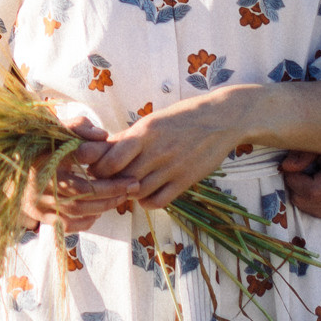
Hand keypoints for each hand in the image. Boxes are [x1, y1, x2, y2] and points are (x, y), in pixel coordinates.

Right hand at [18, 108, 132, 232]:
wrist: (7, 162)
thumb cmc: (37, 142)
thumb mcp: (54, 128)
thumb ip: (78, 126)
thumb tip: (103, 136)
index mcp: (45, 165)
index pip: (83, 182)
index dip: (109, 183)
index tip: (129, 177)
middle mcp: (40, 188)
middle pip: (83, 200)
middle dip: (111, 195)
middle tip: (132, 188)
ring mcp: (37, 205)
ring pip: (76, 213)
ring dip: (102, 208)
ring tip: (120, 197)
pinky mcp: (37, 215)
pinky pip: (66, 225)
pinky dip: (84, 221)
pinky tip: (97, 212)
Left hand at [85, 88, 265, 210]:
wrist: (222, 118)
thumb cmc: (182, 117)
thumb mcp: (153, 120)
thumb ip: (129, 137)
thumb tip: (102, 148)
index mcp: (145, 131)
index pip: (110, 158)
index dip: (100, 168)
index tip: (99, 168)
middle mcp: (156, 151)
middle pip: (121, 178)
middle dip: (110, 182)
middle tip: (110, 181)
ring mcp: (172, 167)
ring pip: (137, 192)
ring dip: (128, 193)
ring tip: (129, 187)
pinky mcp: (186, 180)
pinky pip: (158, 201)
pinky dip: (147, 202)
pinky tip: (147, 194)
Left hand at [279, 152, 320, 218]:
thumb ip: (302, 156)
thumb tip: (284, 167)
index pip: (294, 184)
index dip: (293, 172)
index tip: (299, 162)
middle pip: (299, 198)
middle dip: (298, 184)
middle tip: (307, 169)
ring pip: (308, 207)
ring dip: (306, 193)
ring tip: (317, 177)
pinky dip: (317, 200)